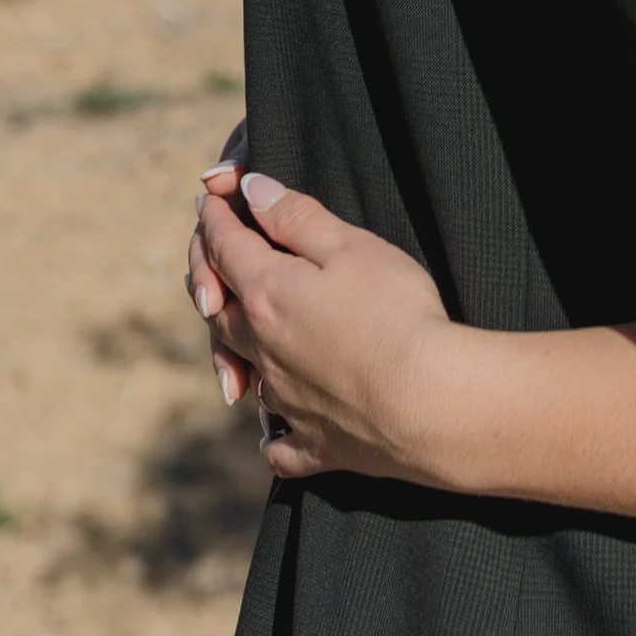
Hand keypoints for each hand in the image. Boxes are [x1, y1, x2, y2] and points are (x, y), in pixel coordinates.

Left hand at [190, 171, 460, 483]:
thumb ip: (296, 217)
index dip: (214, 218)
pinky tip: (272, 432)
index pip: (225, 248)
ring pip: (242, 370)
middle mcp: (263, 351)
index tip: (207, 199)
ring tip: (233, 332)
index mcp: (268, 295)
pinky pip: (277, 442)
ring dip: (232, 345)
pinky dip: (271, 432)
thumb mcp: (351, 246)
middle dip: (209, 275)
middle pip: (218, 310)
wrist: (428, 403)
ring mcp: (284, 403)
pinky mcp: (313, 444)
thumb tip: (251, 191)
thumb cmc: (396, 313)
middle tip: (210, 256)